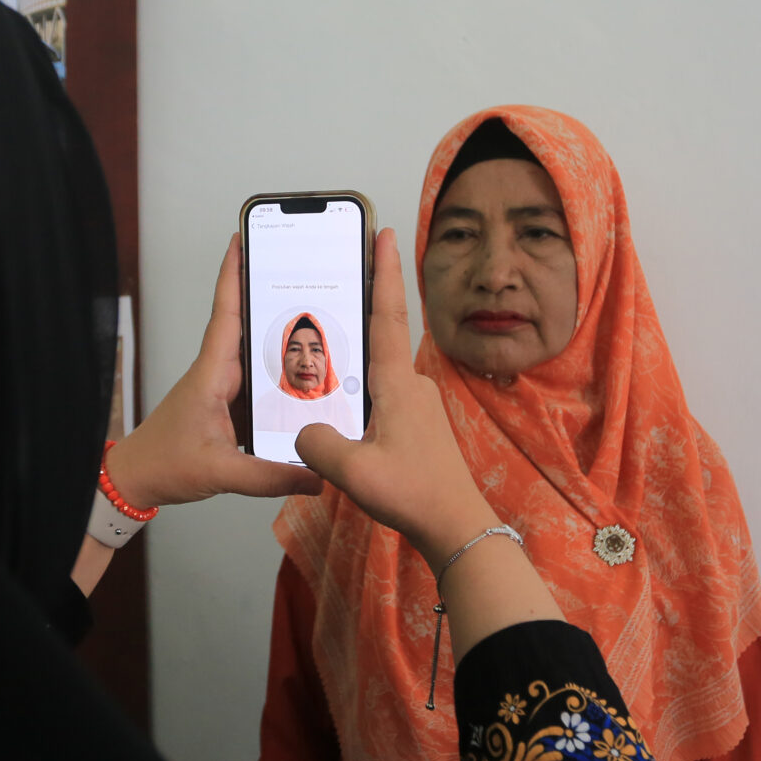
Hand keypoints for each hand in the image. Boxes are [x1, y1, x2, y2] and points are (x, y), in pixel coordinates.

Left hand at [104, 233, 322, 507]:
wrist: (136, 480)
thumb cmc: (164, 464)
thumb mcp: (220, 473)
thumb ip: (269, 475)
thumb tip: (316, 475)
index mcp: (211, 375)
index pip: (226, 315)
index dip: (234, 276)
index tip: (243, 240)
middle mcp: (217, 374)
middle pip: (248, 326)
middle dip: (272, 297)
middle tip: (305, 272)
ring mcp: (221, 389)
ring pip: (256, 355)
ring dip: (280, 337)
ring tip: (319, 316)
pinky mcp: (226, 405)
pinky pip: (258, 382)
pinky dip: (279, 374)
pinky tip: (306, 375)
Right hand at [294, 229, 496, 568]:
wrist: (456, 527)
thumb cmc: (413, 494)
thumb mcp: (352, 471)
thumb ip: (318, 443)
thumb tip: (304, 429)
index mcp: (396, 383)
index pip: (389, 315)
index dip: (384, 272)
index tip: (384, 233)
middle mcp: (409, 386)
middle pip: (375, 340)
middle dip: (352, 319)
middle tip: (324, 297)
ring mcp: (414, 406)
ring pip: (372, 376)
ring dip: (348, 369)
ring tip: (312, 368)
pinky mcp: (414, 427)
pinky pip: (376, 399)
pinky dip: (355, 398)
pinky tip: (334, 416)